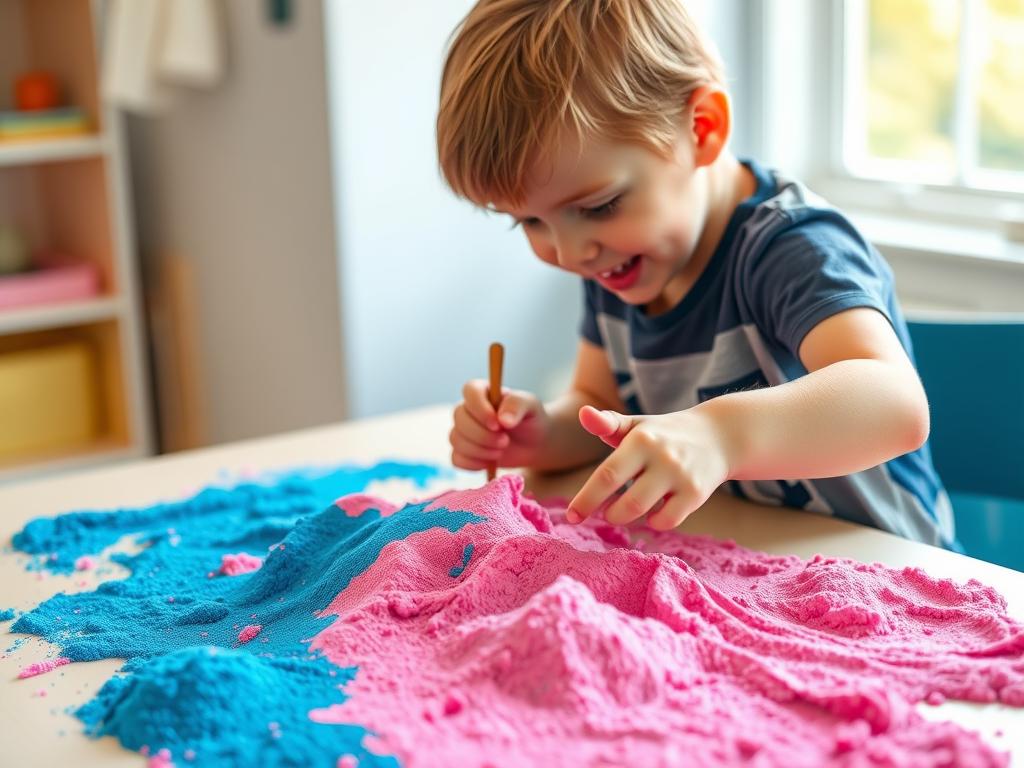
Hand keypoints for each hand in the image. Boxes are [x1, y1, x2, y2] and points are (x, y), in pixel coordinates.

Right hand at [449, 381, 550, 470]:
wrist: (534, 444)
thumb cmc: (530, 419)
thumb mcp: (531, 406)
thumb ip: (517, 405)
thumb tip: (502, 419)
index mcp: (484, 391)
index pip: (470, 390)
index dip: (479, 408)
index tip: (497, 424)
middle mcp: (469, 409)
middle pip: (459, 417)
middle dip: (482, 434)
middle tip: (505, 441)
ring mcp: (463, 431)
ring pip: (456, 439)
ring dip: (480, 450)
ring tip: (501, 451)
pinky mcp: (463, 451)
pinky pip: (457, 459)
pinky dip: (473, 463)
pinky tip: (490, 462)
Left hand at [567, 405, 732, 529]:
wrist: (718, 435)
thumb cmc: (664, 434)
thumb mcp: (636, 425)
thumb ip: (607, 424)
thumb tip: (583, 412)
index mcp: (641, 439)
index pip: (607, 475)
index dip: (586, 499)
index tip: (571, 517)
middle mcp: (662, 457)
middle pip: (626, 502)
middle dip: (608, 513)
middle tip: (604, 511)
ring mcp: (682, 476)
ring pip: (644, 513)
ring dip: (626, 517)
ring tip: (622, 510)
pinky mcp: (697, 493)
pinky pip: (667, 520)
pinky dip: (654, 521)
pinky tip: (652, 511)